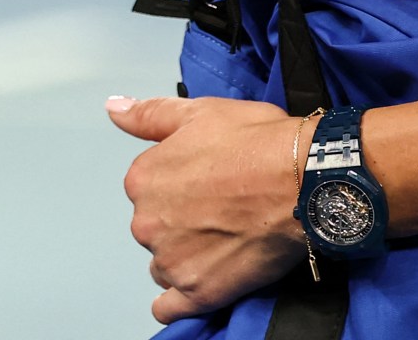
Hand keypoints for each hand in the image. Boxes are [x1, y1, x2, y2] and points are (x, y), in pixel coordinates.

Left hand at [109, 95, 306, 324]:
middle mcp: (146, 222)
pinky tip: (198, 285)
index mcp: (142, 179)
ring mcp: (171, 260)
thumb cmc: (256, 143)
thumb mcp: (198, 112)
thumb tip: (114, 109)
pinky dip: (179, 301)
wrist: (303, 180)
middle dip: (181, 222)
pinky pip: (170, 307)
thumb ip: (148, 116)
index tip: (206, 183)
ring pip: (165, 264)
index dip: (179, 185)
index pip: (148, 189)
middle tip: (221, 211)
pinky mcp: (197, 292)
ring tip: (223, 242)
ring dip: (185, 258)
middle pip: (156, 227)